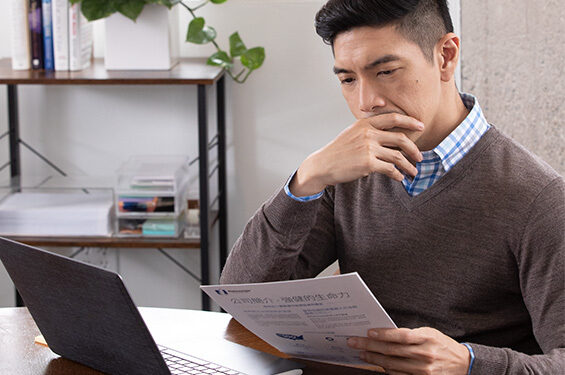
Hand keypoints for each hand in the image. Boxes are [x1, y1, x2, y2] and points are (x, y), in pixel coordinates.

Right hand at [289, 114, 423, 196]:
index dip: (409, 121)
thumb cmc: (338, 151)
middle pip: (400, 138)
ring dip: (408, 166)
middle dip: (414, 149)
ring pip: (397, 156)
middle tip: (420, 157)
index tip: (420, 125)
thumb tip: (389, 135)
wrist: (323, 165)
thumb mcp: (352, 133)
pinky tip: (400, 178)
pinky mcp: (368, 163)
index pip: (392, 118)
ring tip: (413, 172)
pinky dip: (397, 175)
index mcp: (364, 124)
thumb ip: (369, 131)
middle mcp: (368, 134)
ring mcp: (368, 148)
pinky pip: (390, 169)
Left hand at [347, 327, 470, 374]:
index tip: (368, 332)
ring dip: (374, 359)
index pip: (400, 336)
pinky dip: (386, 370)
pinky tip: (377, 365)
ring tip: (361, 353)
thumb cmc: (442, 345)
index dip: (383, 334)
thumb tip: (383, 334)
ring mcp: (423, 370)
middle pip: (392, 351)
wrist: (462, 364)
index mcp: (427, 338)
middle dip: (369, 346)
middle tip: (353, 342)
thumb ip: (410, 334)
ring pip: (392, 365)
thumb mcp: (429, 333)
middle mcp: (425, 355)